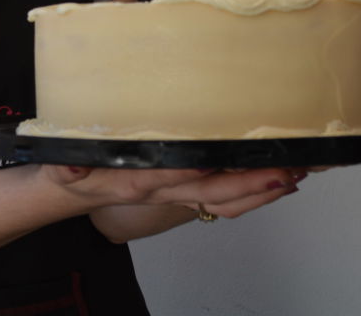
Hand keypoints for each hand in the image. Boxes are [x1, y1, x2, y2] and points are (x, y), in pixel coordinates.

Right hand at [42, 164, 305, 218]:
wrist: (74, 192)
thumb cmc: (77, 173)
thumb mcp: (64, 168)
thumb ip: (66, 166)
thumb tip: (68, 164)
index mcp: (143, 183)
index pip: (183, 178)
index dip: (210, 172)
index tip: (236, 161)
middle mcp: (168, 191)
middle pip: (220, 194)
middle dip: (255, 184)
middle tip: (288, 168)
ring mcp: (180, 193)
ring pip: (229, 200)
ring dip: (264, 190)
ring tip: (297, 170)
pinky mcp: (186, 188)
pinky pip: (227, 197)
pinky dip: (255, 190)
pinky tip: (276, 175)